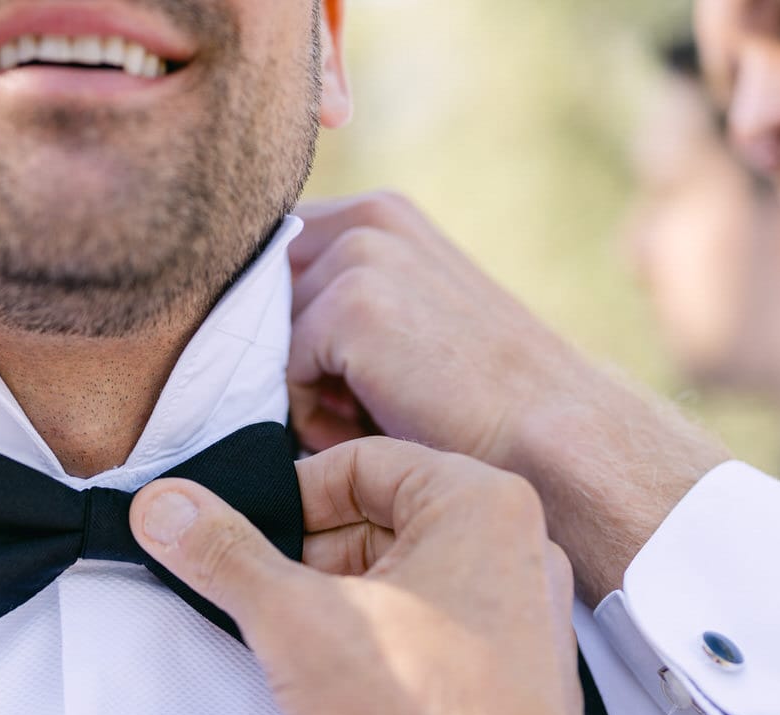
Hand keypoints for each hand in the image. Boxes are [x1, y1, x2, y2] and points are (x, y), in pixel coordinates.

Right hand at [131, 437, 610, 714]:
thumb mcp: (292, 618)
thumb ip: (221, 553)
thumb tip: (164, 507)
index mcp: (479, 501)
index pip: (360, 462)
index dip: (289, 499)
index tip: (251, 542)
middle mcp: (519, 544)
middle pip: (384, 515)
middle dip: (315, 555)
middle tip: (271, 600)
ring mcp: (528, 609)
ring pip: (410, 572)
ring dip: (347, 599)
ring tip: (310, 650)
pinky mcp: (521, 667)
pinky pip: (441, 620)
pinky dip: (388, 636)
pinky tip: (356, 683)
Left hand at [288, 192, 727, 601]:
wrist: (548, 434)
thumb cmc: (467, 401)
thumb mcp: (398, 326)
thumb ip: (325, 304)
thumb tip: (231, 329)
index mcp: (377, 215)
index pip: (266, 262)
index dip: (269, 327)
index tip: (320, 375)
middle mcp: (366, 218)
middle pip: (253, 298)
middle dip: (281, 358)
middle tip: (348, 403)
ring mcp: (360, 255)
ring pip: (264, 337)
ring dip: (296, 389)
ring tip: (364, 414)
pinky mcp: (353, 303)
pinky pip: (280, 369)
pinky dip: (309, 412)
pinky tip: (366, 424)